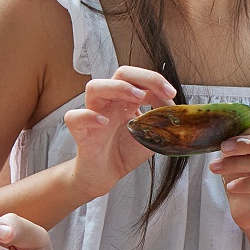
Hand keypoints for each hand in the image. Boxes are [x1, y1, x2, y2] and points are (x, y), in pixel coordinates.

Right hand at [64, 66, 176, 198]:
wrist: (105, 175)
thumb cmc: (125, 152)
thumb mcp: (151, 136)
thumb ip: (162, 122)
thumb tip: (175, 110)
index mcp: (127, 100)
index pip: (139, 78)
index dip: (155, 81)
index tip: (171, 92)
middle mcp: (110, 102)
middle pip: (120, 74)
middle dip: (142, 77)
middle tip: (159, 92)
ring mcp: (93, 113)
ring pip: (94, 87)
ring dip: (118, 88)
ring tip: (137, 98)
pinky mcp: (81, 132)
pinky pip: (75, 117)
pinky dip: (88, 116)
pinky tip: (103, 122)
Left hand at [208, 120, 249, 229]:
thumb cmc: (247, 178)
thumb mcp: (242, 156)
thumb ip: (241, 144)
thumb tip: (227, 136)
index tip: (230, 139)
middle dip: (247, 144)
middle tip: (224, 149)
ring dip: (238, 164)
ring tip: (217, 167)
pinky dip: (245, 184)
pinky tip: (231, 186)